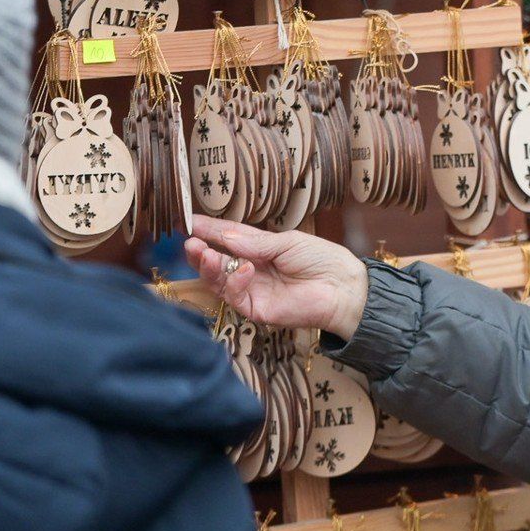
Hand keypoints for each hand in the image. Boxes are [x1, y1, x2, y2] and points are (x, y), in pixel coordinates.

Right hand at [183, 218, 369, 340]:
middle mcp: (250, 269)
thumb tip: (224, 237)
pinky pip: (235, 296)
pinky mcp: (256, 309)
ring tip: (203, 253)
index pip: (226, 238)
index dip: (207, 230)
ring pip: (218, 280)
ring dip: (209, 266)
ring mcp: (251, 290)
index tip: (186, 221)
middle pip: (216, 261)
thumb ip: (254, 242)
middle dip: (200, 251)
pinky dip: (235, 282)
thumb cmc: (321, 260)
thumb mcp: (286, 243)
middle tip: (190, 241)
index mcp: (258, 248)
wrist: (342, 287)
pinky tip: (246, 270)